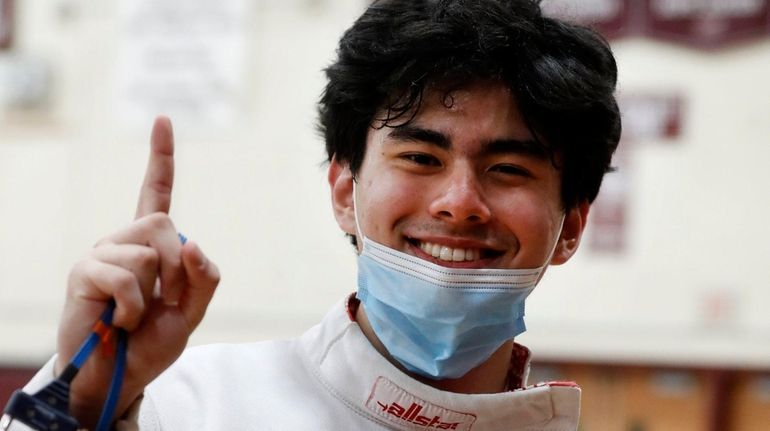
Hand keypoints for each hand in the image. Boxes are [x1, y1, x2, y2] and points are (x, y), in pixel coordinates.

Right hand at [54, 116, 219, 427]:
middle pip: (165, 225)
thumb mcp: (193, 311)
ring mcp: (102, 253)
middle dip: (177, 270)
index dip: (161, 157)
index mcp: (152, 245)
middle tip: (162, 301)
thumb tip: (192, 241)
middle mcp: (124, 240)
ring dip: (153, 293)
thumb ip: (205, 277)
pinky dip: (133, 307)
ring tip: (134, 315)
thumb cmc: (151, 341)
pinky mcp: (84, 271)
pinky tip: (119, 321)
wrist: (118, 376)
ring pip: (148, 252)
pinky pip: (126, 275)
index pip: (156, 192)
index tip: (162, 119)